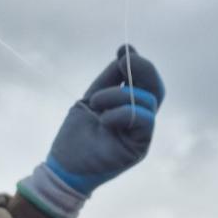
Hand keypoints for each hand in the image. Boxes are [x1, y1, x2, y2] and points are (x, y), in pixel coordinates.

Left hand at [18, 46, 164, 217]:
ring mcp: (141, 133)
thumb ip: (110, 79)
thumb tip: (127, 51)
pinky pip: (144, 120)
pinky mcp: (140, 147)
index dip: (137, 64)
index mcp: (128, 107)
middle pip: (155, 88)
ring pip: (147, 101)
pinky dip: (123, 113)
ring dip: (119, 95)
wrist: (63, 167)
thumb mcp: (91, 99)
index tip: (122, 50)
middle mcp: (138, 119)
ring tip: (96, 103)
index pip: (143, 81)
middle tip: (124, 60)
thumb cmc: (74, 137)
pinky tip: (104, 119)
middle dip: (142, 69)